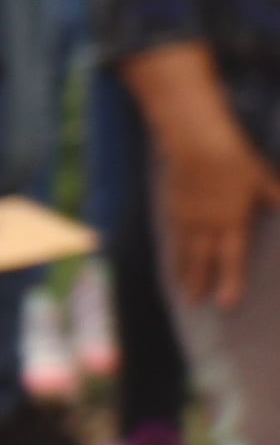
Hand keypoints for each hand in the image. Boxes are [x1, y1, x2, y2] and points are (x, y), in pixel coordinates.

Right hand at [160, 123, 279, 311]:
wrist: (194, 139)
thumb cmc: (234, 159)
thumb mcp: (265, 180)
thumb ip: (279, 200)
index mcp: (231, 221)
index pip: (232, 258)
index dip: (231, 282)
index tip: (226, 304)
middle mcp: (206, 224)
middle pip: (200, 260)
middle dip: (198, 283)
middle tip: (193, 304)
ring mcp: (186, 216)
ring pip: (184, 250)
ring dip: (183, 270)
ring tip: (181, 288)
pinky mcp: (174, 205)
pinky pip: (174, 235)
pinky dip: (174, 250)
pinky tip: (174, 255)